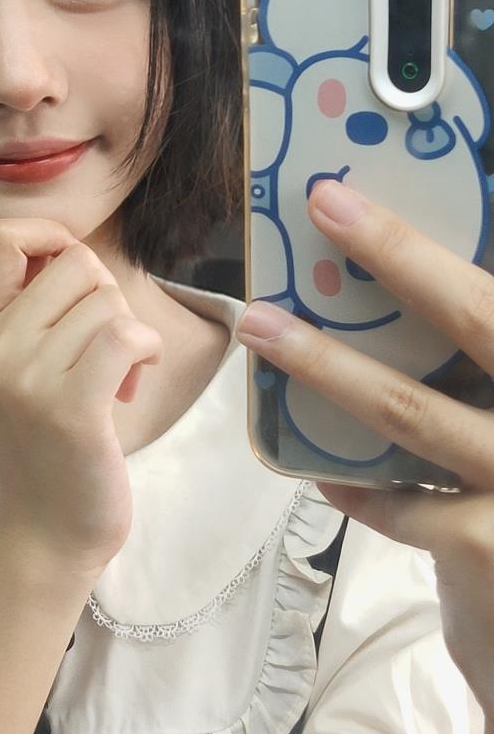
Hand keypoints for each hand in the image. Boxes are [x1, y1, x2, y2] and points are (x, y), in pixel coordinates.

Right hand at [0, 219, 161, 578]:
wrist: (48, 532)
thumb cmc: (48, 443)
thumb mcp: (17, 368)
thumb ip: (34, 310)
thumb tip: (74, 250)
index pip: (4, 235)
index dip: (51, 236)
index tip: (76, 279)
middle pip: (75, 262)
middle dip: (107, 294)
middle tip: (104, 345)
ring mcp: (28, 377)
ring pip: (107, 300)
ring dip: (130, 332)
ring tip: (117, 374)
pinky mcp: (71, 408)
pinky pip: (125, 335)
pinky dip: (147, 350)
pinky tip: (136, 378)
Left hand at [237, 178, 493, 719]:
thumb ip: (475, 359)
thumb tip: (410, 277)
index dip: (437, 240)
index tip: (384, 185)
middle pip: (476, 318)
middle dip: (400, 252)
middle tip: (327, 203)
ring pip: (410, 409)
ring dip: (327, 366)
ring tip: (263, 328)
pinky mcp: (487, 548)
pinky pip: (394, 502)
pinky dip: (351, 483)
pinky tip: (317, 470)